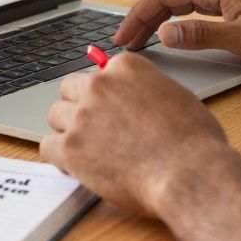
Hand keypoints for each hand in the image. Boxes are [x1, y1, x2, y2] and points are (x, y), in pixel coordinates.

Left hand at [39, 52, 237, 216]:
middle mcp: (99, 85)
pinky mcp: (71, 148)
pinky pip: (48, 146)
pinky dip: (59, 157)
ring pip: (55, 115)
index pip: (98, 73)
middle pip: (69, 88)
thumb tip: (137, 97)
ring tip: (86, 148)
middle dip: (78, 106)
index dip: (102, 93)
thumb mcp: (174, 96)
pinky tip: (76, 165)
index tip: (107, 107)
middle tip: (93, 127)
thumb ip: (145, 90)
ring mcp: (82, 116)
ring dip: (67, 130)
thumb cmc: (193, 140)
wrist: (188, 172)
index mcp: (126, 68)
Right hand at [114, 0, 240, 62]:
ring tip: (141, 39)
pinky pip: (195, 2)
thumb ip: (199, 36)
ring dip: (159, 18)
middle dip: (142, 18)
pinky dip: (177, 16)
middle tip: (125, 42)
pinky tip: (172, 30)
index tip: (122, 37)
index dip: (138, 17)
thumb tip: (165, 34)